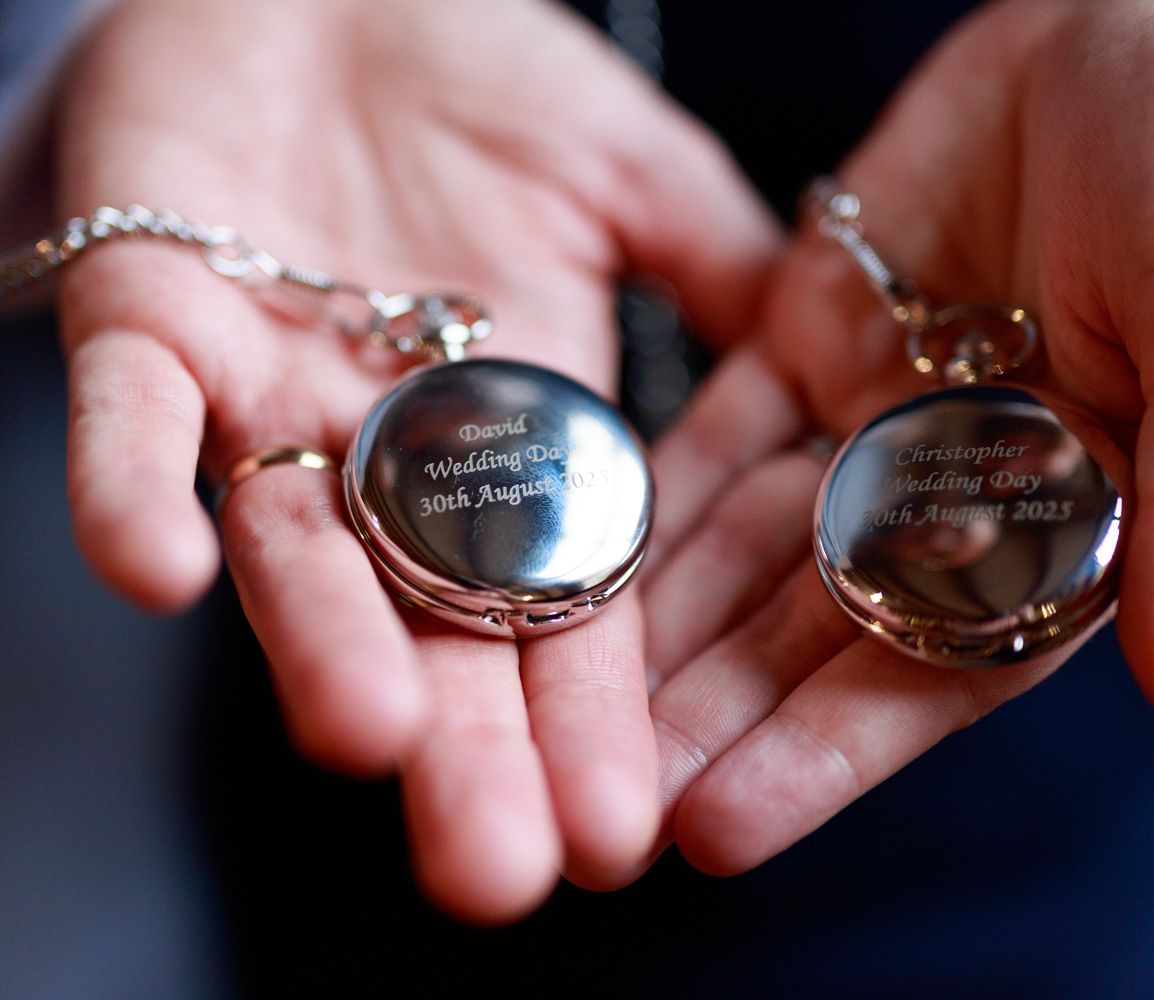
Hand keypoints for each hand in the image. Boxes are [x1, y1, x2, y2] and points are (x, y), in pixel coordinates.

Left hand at [54, 0, 778, 920]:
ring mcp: (270, 387)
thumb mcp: (628, 169)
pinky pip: (131, 423)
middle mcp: (396, 444)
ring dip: (325, 650)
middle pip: (431, 622)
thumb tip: (839, 346)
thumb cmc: (484, 64)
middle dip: (466, 746)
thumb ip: (716, 264)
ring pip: (294, 553)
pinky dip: (135, 494)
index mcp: (518, 419)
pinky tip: (163, 572)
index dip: (593, 709)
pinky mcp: (148, 315)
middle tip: (502, 869)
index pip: (564, 596)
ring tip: (374, 746)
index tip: (633, 818)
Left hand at [639, 0, 1153, 876]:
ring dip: (664, 622)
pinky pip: (717, 424)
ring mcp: (873, 410)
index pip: (932, 669)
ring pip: (748, 538)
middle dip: (715, 710)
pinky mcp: (810, 329)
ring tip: (565, 704)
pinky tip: (580, 557)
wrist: (1149, 14)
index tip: (722, 829)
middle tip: (610, 799)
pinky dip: (656, 491)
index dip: (827, 754)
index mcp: (1064, 514)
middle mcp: (956, 485)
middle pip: (814, 626)